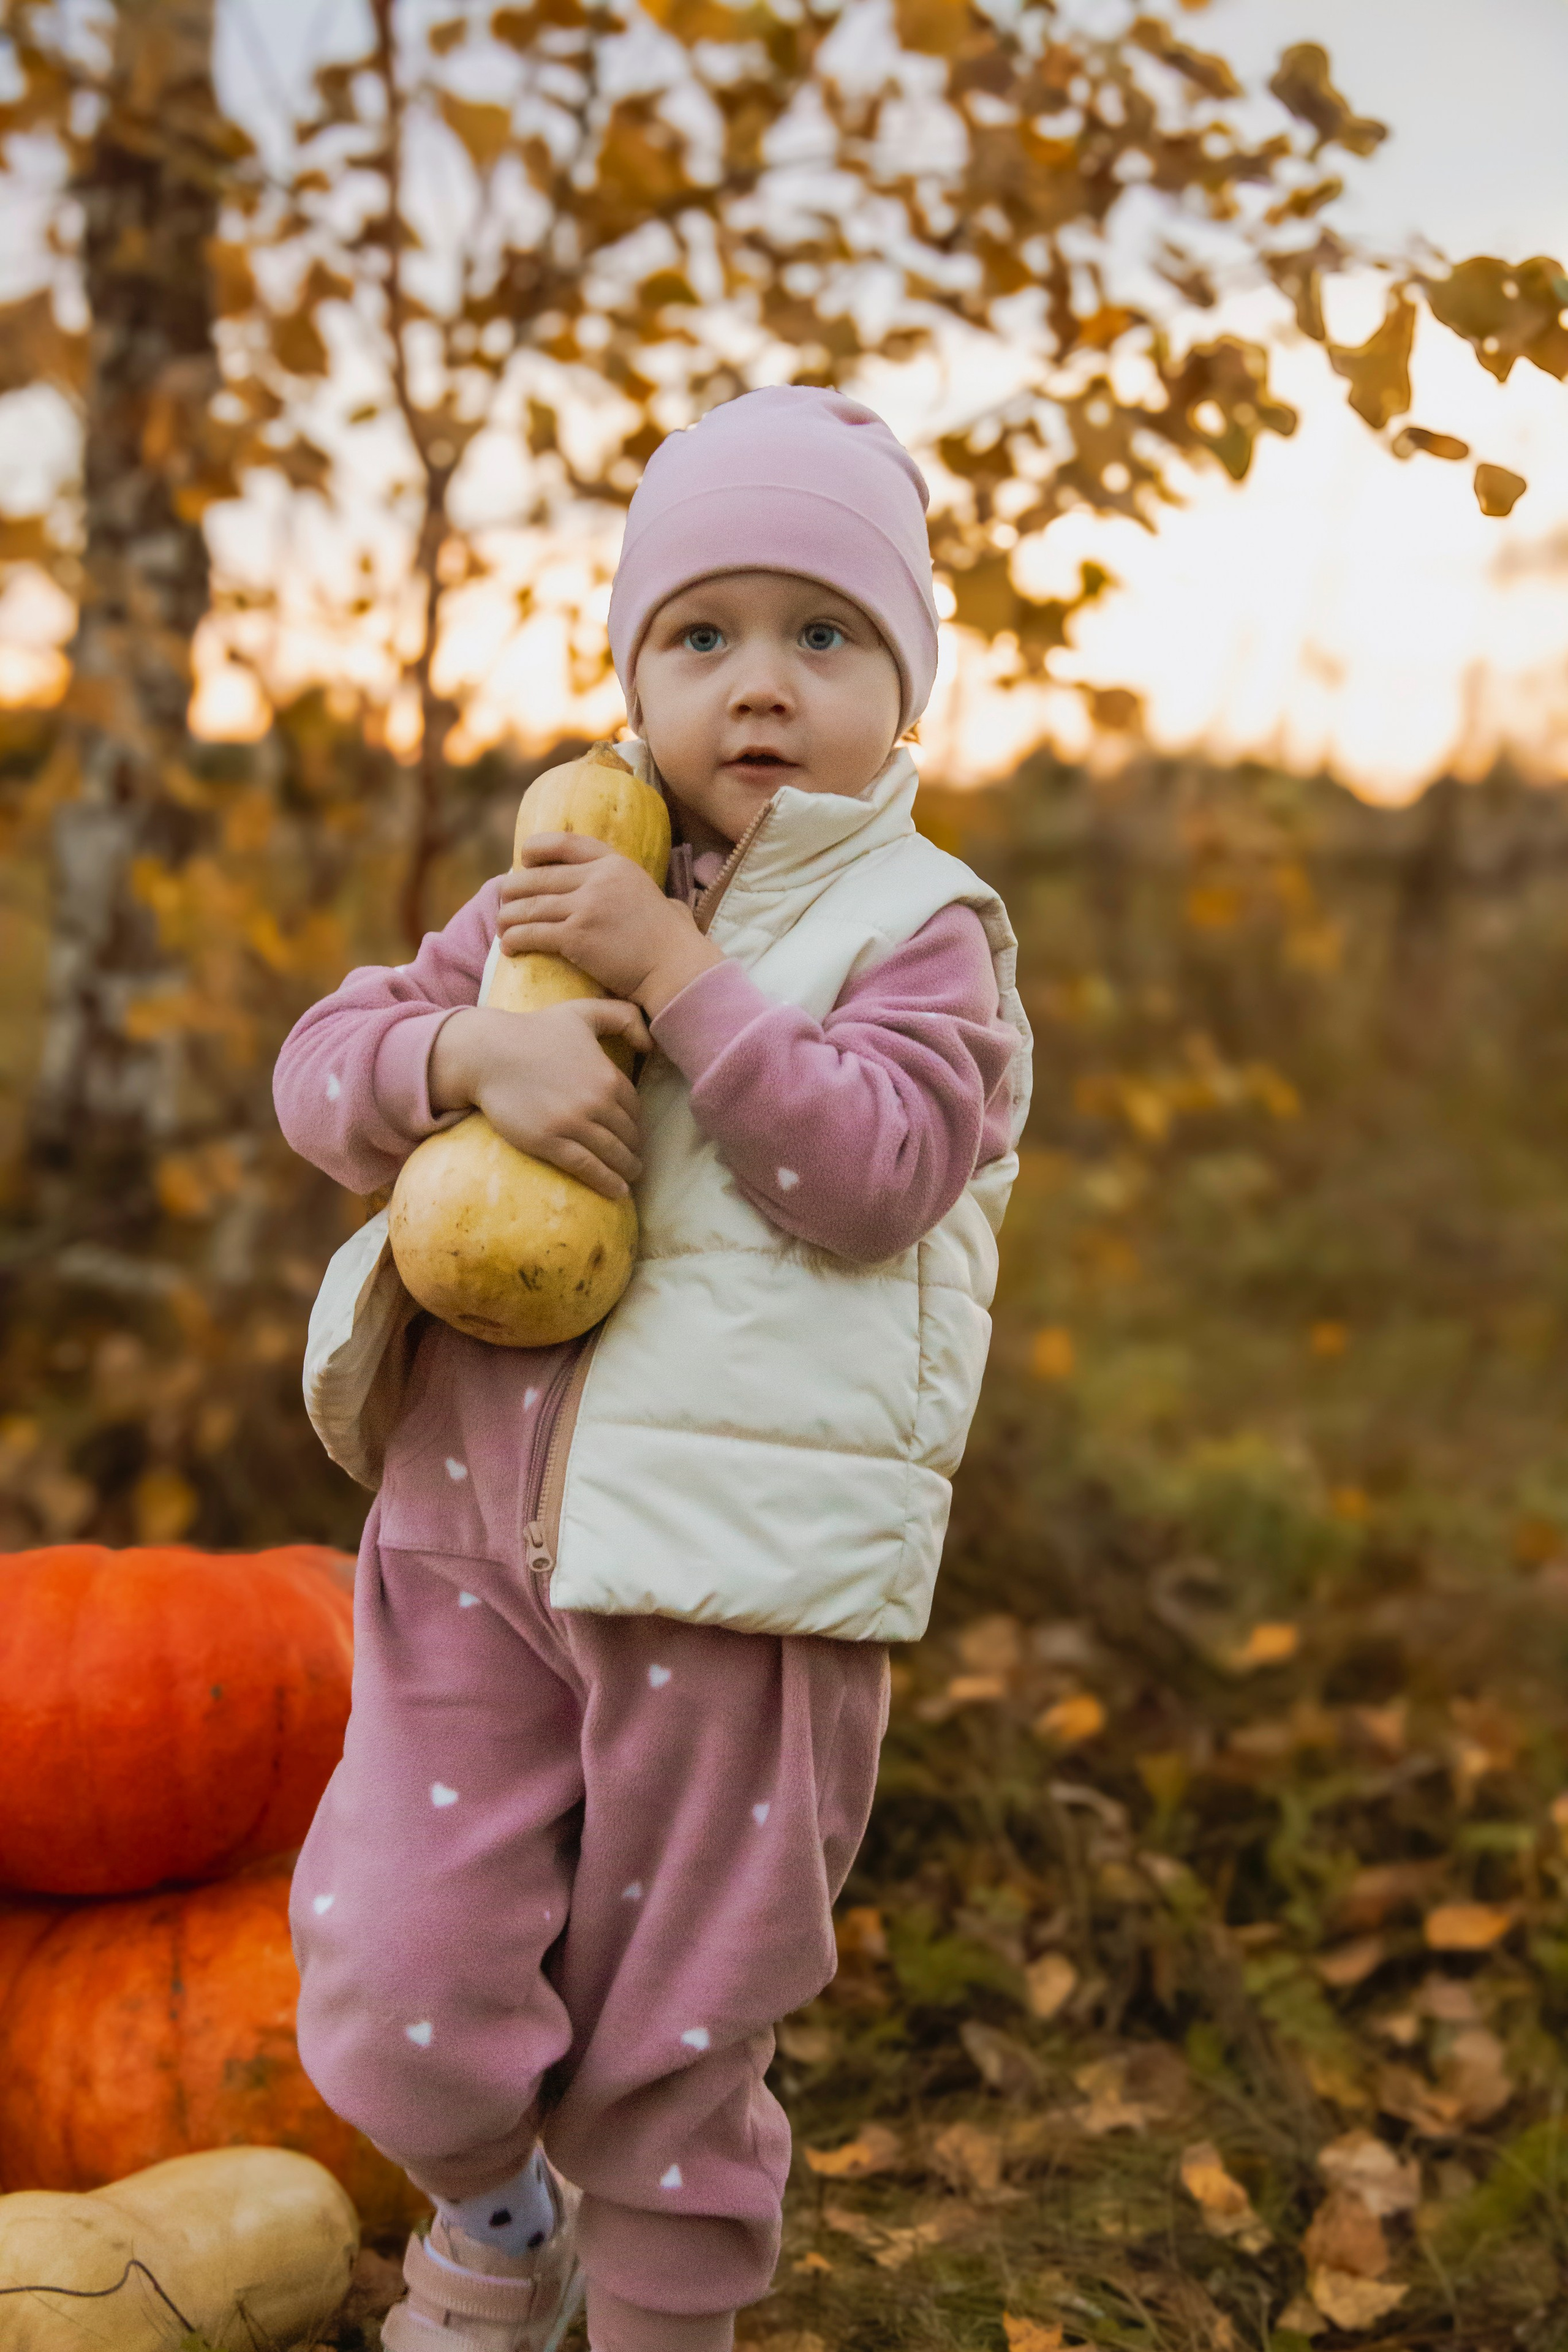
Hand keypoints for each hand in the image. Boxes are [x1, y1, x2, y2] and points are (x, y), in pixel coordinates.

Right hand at [428, 999, 649, 1199]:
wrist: (488, 1053)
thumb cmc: (534, 1029)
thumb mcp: (583, 1012)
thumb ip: (622, 1016)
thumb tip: (651, 1043)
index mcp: (608, 1076)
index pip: (634, 1109)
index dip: (636, 1124)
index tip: (634, 1135)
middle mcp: (596, 1102)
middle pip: (627, 1135)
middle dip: (634, 1150)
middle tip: (635, 1162)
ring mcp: (573, 1123)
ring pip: (612, 1154)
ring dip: (626, 1170)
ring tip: (630, 1179)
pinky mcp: (549, 1141)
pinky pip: (587, 1168)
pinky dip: (606, 1182)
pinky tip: (618, 1192)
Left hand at [498, 835, 723, 1016]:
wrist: (676, 969)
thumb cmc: (672, 941)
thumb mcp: (656, 898)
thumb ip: (636, 891)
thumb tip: (642, 897)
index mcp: (616, 864)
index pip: (566, 843)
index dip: (537, 848)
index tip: (523, 859)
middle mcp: (599, 879)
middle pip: (539, 877)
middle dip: (514, 889)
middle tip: (505, 901)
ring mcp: (586, 907)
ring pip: (530, 906)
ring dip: (508, 917)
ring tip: (502, 927)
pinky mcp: (577, 937)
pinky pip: (532, 933)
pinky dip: (514, 939)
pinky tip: (508, 947)